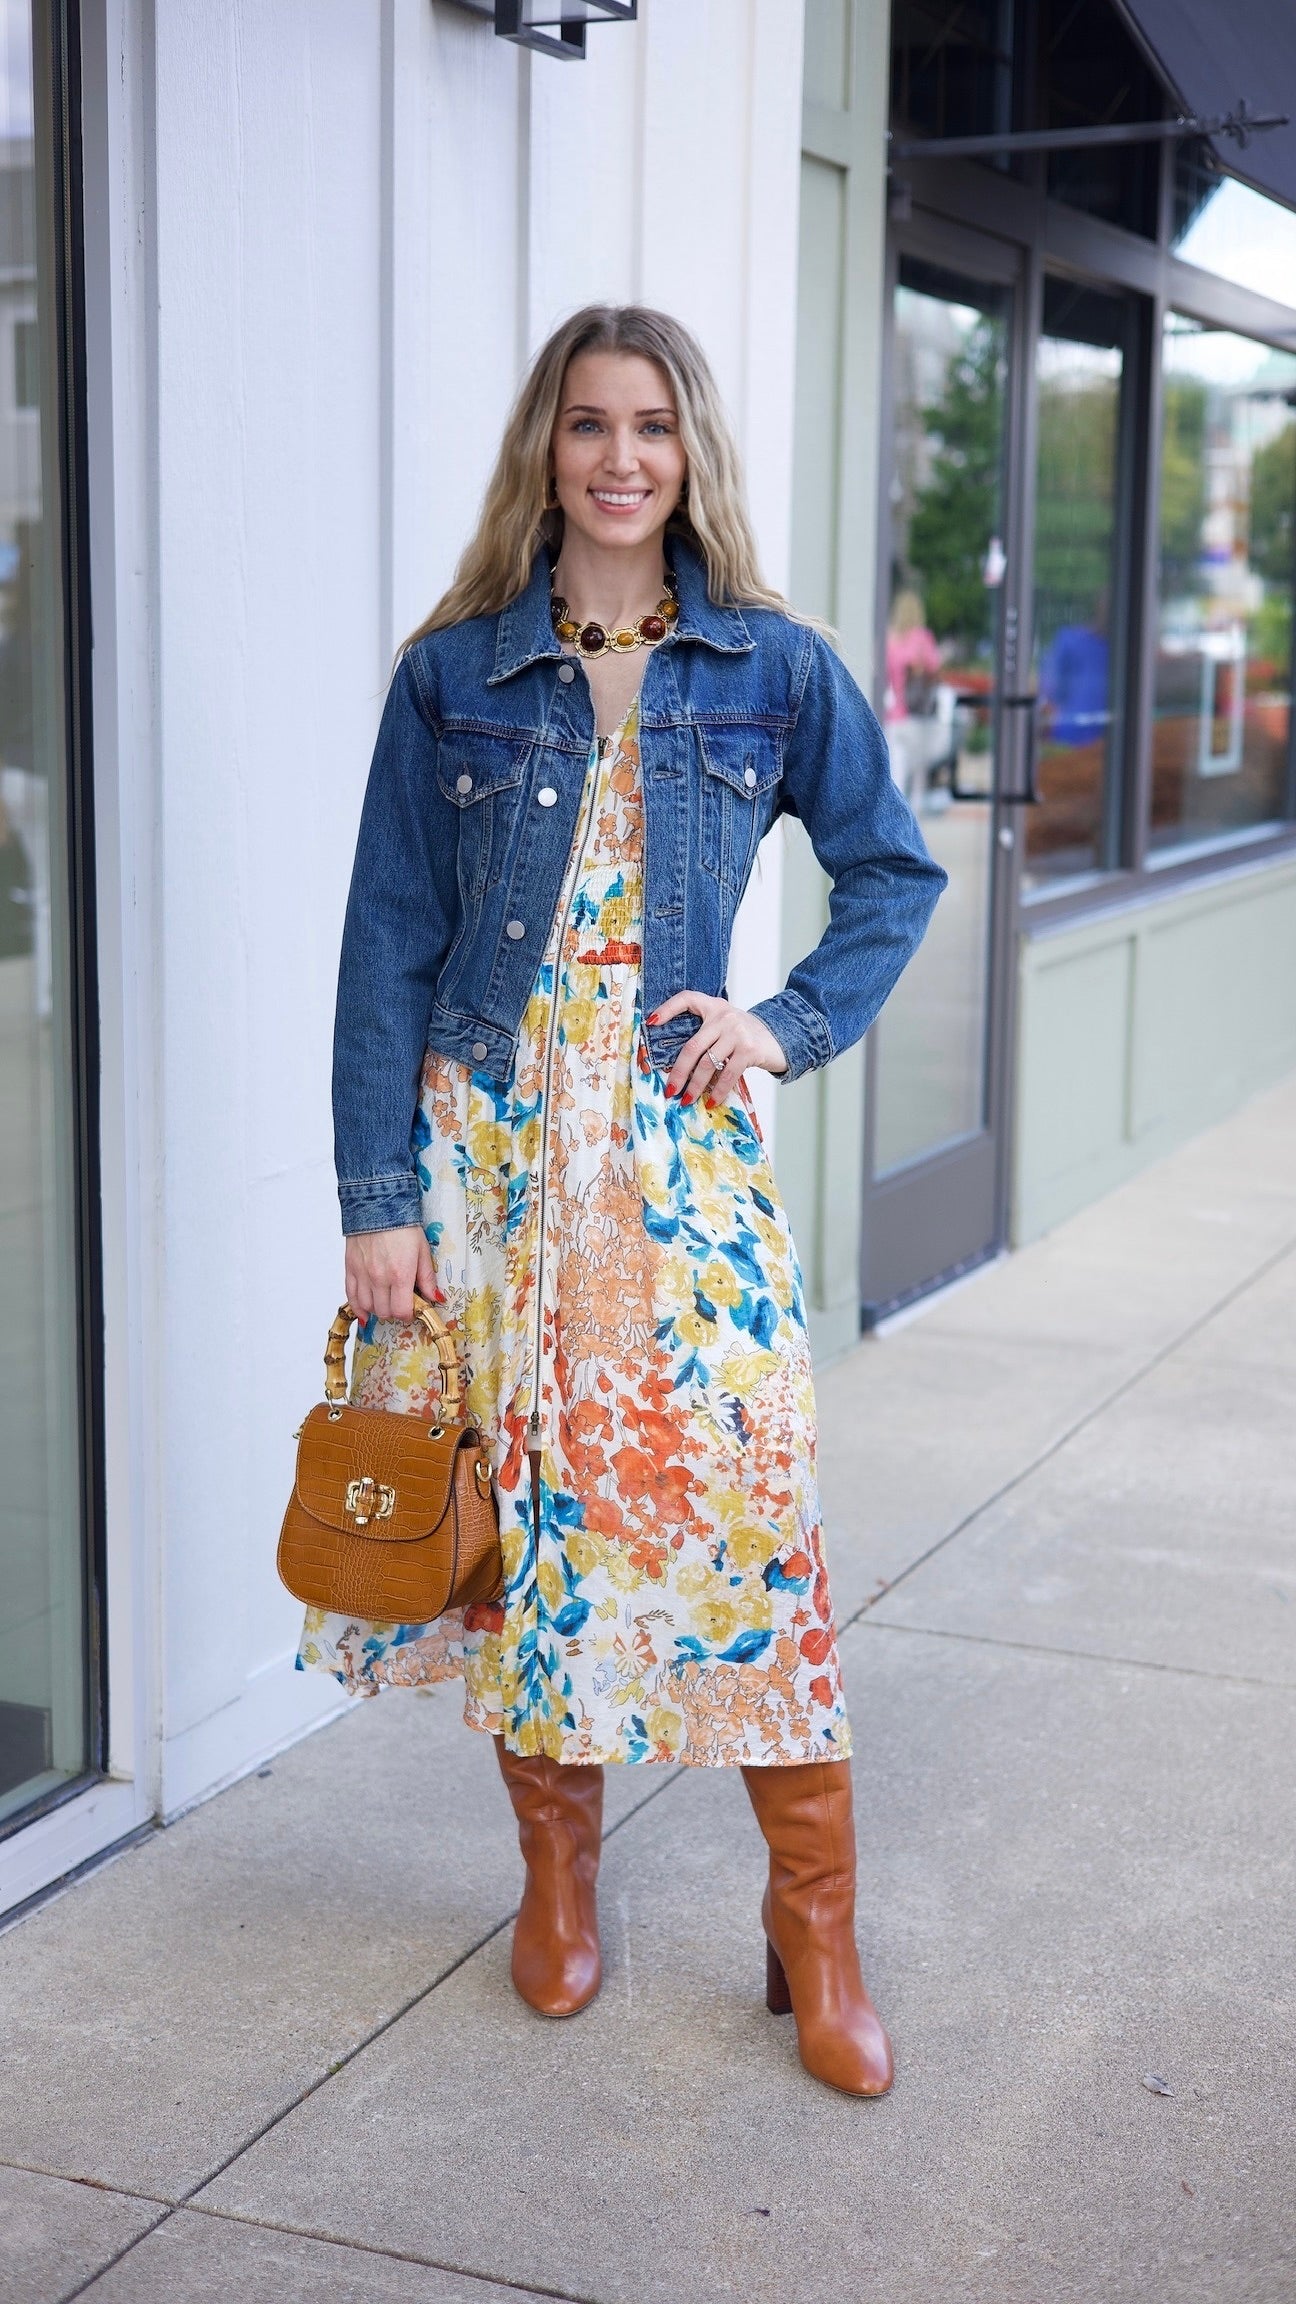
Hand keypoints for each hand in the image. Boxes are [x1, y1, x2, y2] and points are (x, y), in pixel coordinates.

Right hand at [344, 1225, 438, 1322]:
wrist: (378, 1205)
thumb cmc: (403, 1227)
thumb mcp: (422, 1251)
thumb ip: (428, 1278)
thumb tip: (436, 1298)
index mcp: (401, 1274)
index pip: (401, 1311)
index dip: (408, 1315)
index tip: (412, 1310)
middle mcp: (379, 1277)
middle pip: (384, 1312)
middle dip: (394, 1312)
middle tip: (399, 1303)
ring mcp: (363, 1274)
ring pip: (367, 1307)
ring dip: (377, 1309)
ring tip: (385, 1302)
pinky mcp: (350, 1268)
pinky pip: (350, 1296)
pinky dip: (357, 1307)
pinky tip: (364, 1312)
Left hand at [649, 990, 787, 1106]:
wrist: (779, 1038)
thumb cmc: (745, 1035)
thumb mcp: (725, 1025)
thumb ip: (705, 1033)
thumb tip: (676, 1064)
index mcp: (714, 1006)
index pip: (687, 999)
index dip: (668, 1008)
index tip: (651, 1023)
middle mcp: (724, 1016)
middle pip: (692, 1046)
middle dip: (678, 1072)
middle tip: (670, 1090)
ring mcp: (737, 1032)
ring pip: (708, 1064)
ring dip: (695, 1086)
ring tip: (687, 1101)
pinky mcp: (749, 1049)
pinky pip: (727, 1074)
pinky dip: (718, 1091)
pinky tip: (712, 1102)